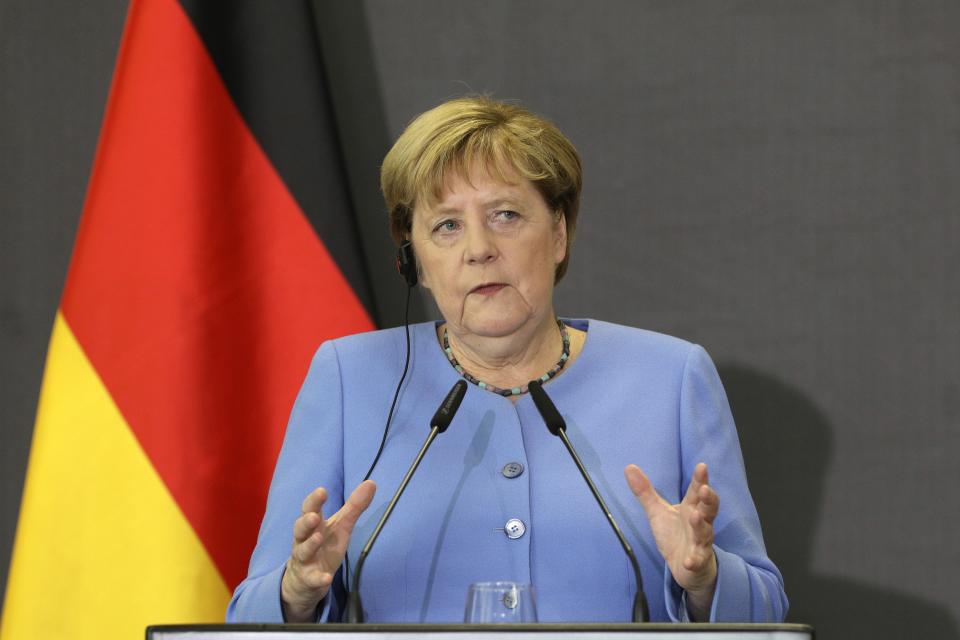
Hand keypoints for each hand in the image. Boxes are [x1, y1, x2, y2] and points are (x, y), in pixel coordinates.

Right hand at [280, 480, 375, 621]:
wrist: (305, 579)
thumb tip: (371, 482)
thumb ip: (354, 506)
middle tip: (314, 516)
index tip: (322, 491)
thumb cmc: (324, 545)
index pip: (309, 509)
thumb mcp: (341, 526)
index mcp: (314, 525)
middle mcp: (304, 540)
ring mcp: (305, 560)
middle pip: (300, 529)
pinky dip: (318, 578)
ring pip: (302, 551)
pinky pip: (312, 579)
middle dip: (306, 522)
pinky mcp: (309, 579)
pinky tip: (326, 578)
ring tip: (318, 538)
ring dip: (310, 545)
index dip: (314, 500)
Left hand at [625, 462, 717, 618]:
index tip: (702, 466)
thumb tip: (629, 467)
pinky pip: (697, 560)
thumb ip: (645, 492)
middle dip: (708, 499)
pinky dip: (694, 560)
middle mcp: (700, 523)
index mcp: (691, 508)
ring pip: (704, 533)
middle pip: (708, 510)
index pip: (696, 492)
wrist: (687, 567)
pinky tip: (689, 561)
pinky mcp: (698, 561)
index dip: (700, 480)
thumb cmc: (675, 534)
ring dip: (700, 525)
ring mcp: (701, 542)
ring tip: (694, 516)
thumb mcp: (657, 511)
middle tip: (705, 489)